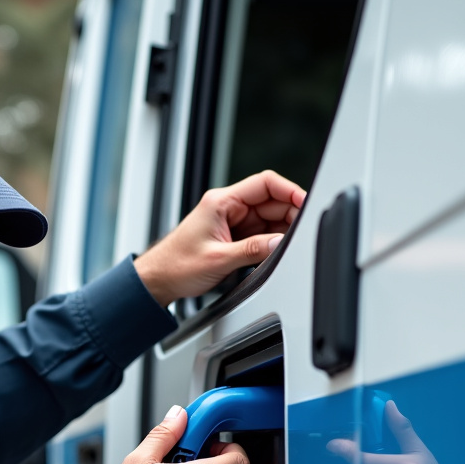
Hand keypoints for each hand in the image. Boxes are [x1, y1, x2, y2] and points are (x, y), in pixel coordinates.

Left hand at [134, 170, 305, 305]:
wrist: (158, 279)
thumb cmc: (176, 265)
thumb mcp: (218, 258)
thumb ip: (252, 250)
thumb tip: (280, 242)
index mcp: (221, 201)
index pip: (265, 183)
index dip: (289, 190)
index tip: (305, 202)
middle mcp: (228, 207)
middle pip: (271, 201)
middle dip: (289, 214)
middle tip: (301, 232)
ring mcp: (232, 222)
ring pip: (269, 218)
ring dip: (281, 230)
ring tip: (288, 246)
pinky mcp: (234, 236)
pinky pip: (261, 233)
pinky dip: (271, 241)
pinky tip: (274, 251)